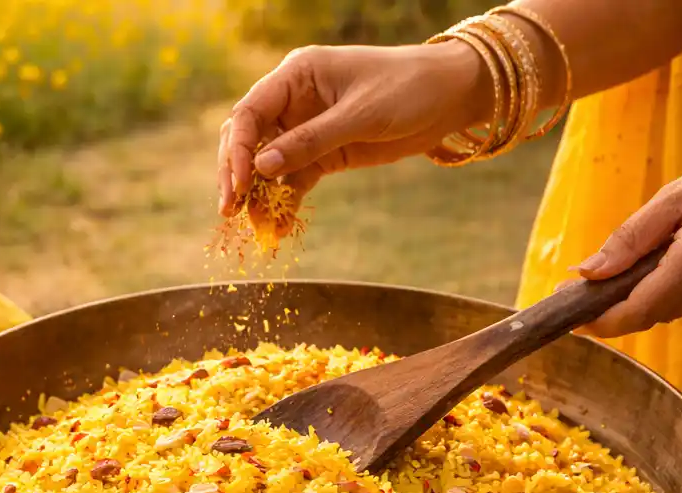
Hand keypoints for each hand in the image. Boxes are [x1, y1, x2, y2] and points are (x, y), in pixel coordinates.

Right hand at [217, 43, 486, 216]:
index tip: (240, 184)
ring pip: (268, 165)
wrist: (450, 98)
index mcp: (296, 75)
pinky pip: (293, 181)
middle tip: (231, 212)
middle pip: (248, 140)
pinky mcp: (323, 154)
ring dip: (259, 196)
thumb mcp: (360, 115)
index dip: (239, 149)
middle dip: (238, 175)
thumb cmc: (407, 88)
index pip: (250, 112)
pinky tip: (278, 229)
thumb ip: (310, 141)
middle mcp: (293, 101)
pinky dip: (285, 204)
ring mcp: (305, 129)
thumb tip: (261, 169)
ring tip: (255, 228)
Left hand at [572, 143, 681, 336]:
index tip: (572, 316)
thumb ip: (631, 237)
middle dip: (615, 307)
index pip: (639, 309)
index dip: (601, 321)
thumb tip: (588, 272)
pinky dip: (672, 290)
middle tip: (586, 287)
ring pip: (670, 310)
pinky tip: (673, 263)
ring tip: (630, 268)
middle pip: (650, 314)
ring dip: (644, 297)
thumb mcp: (677, 195)